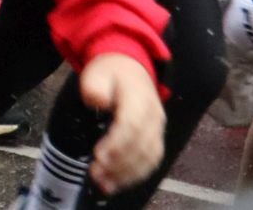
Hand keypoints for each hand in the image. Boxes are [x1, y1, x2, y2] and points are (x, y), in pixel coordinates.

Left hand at [80, 53, 164, 195]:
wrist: (132, 69)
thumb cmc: (111, 72)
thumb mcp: (96, 72)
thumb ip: (94, 86)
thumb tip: (97, 101)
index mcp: (139, 98)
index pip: (132, 124)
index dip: (117, 143)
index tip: (99, 156)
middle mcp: (154, 116)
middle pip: (141, 145)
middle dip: (119, 164)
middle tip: (96, 174)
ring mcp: (158, 129)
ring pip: (149, 157)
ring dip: (127, 174)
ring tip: (104, 184)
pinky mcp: (156, 139)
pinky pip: (151, 161)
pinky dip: (136, 175)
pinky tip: (117, 183)